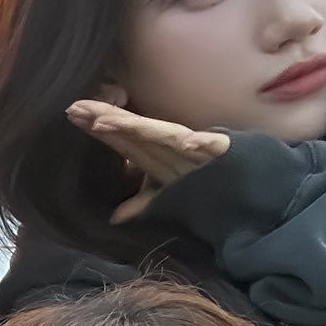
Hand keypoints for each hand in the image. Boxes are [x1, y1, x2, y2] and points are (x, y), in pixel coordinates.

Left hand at [66, 98, 230, 222]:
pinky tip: (188, 143)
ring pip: (162, 135)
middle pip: (133, 130)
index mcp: (156, 155)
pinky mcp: (224, 154)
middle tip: (75, 108)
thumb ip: (142, 202)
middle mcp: (171, 148)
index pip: (122, 138)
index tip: (71, 114)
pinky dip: (202, 144)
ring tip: (108, 122)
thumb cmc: (207, 186)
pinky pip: (212, 148)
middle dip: (106, 118)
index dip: (97, 126)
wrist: (254, 188)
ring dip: (137, 127)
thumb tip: (114, 217)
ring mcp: (196, 150)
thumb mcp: (168, 198)